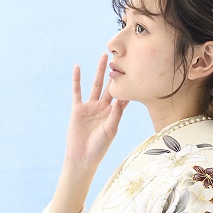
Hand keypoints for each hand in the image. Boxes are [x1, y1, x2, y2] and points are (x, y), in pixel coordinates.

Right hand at [65, 52, 129, 170]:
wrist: (83, 156)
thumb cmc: (100, 147)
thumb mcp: (111, 130)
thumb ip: (115, 115)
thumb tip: (121, 99)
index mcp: (114, 113)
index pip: (122, 95)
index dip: (128, 84)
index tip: (136, 70)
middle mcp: (103, 107)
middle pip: (110, 85)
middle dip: (115, 72)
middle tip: (121, 56)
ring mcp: (90, 106)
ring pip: (96, 84)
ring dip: (99, 70)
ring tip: (104, 55)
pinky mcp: (78, 108)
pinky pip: (77, 91)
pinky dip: (77, 79)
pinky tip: (77, 67)